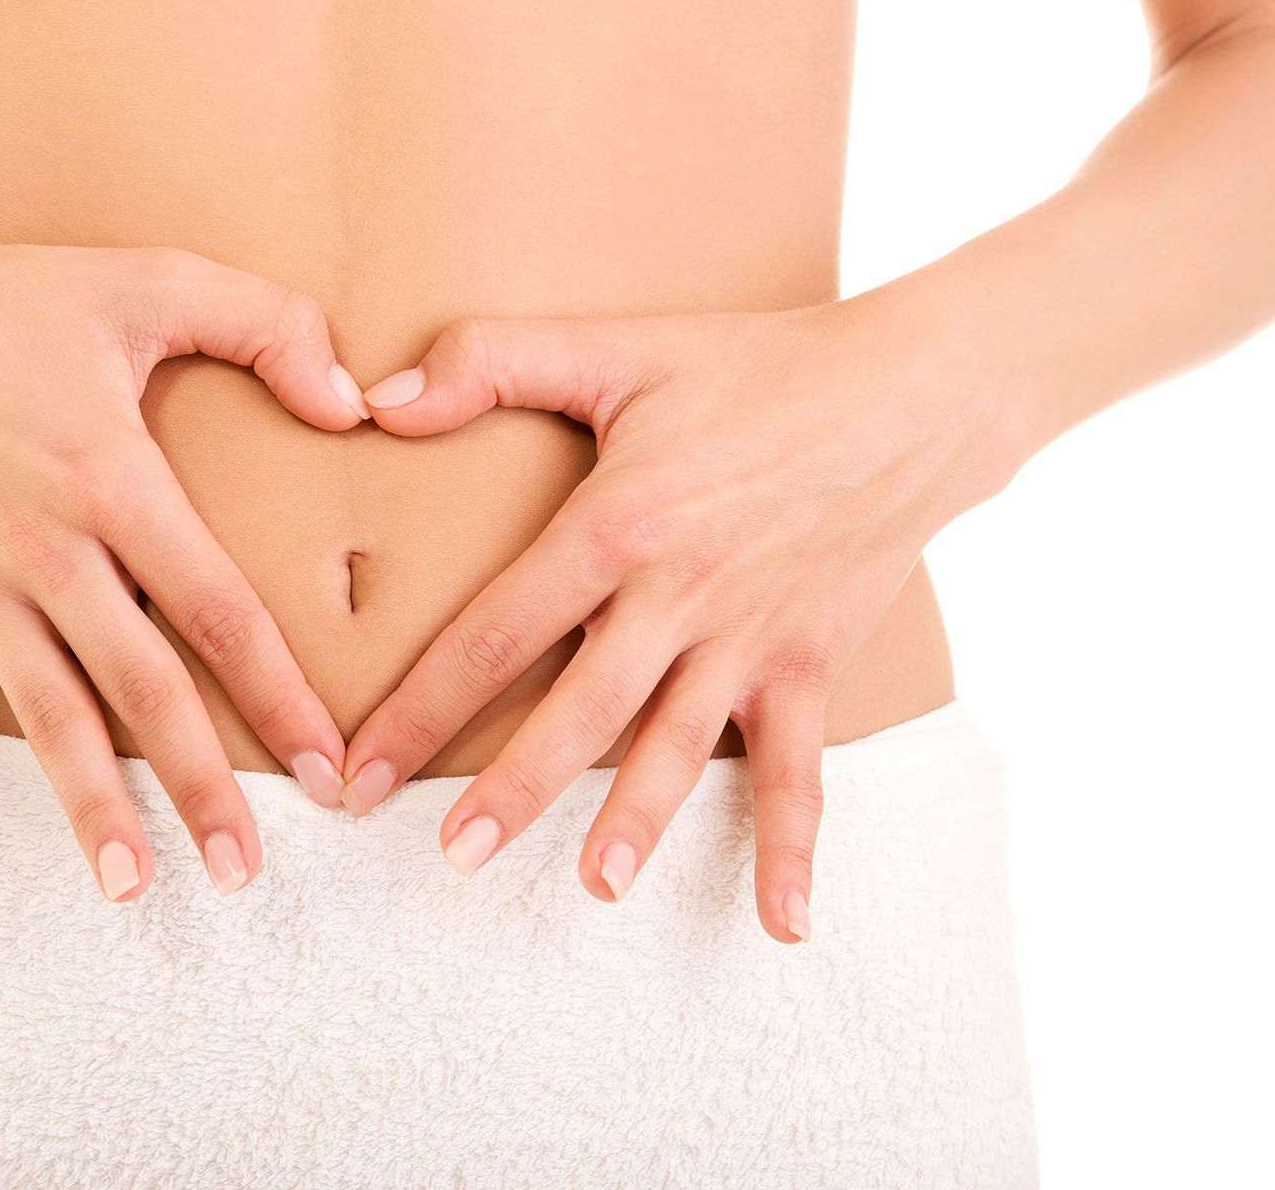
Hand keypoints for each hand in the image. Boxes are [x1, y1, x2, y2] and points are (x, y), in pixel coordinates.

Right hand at [0, 230, 371, 910]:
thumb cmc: (6, 299)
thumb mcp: (149, 280)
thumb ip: (267, 325)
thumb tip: (353, 401)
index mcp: (116, 483)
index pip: (219, 611)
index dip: (281, 695)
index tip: (328, 769)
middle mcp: (47, 554)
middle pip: (142, 691)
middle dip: (200, 786)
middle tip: (247, 869)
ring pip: (44, 719)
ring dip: (87, 810)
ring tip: (131, 888)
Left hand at [342, 300, 1017, 940]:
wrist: (913, 390)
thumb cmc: (755, 365)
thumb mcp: (618, 349)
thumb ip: (489, 362)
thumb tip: (377, 399)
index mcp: (616, 526)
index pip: (495, 632)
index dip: (421, 706)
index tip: (362, 772)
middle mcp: (678, 597)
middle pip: (579, 712)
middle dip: (511, 790)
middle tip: (452, 858)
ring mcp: (749, 640)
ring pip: (679, 749)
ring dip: (635, 824)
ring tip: (590, 888)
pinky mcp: (811, 663)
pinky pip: (799, 769)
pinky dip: (792, 847)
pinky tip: (781, 925)